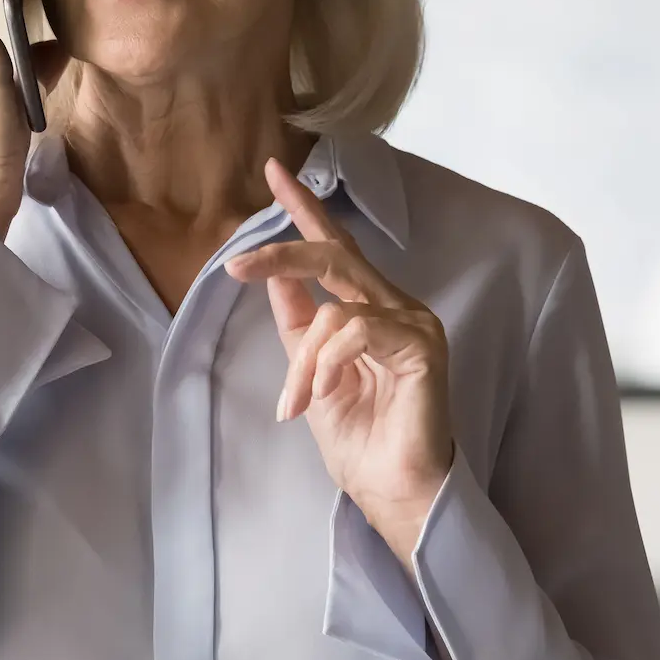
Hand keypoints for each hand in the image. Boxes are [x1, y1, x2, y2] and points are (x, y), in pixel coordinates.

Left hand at [225, 155, 453, 566]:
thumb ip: (298, 321)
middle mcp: (398, 307)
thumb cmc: (359, 440)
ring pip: (337, 306)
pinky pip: (357, 330)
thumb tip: (274, 271)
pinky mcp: (423, 346)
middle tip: (235, 265)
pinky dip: (327, 362)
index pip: (336, 247)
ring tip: (298, 403)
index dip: (306, 208)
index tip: (274, 170)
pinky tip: (322, 395)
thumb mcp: (310, 372)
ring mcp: (415, 324)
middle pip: (335, 256)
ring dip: (303, 359)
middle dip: (282, 251)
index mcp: (371, 310)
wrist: (391, 490)